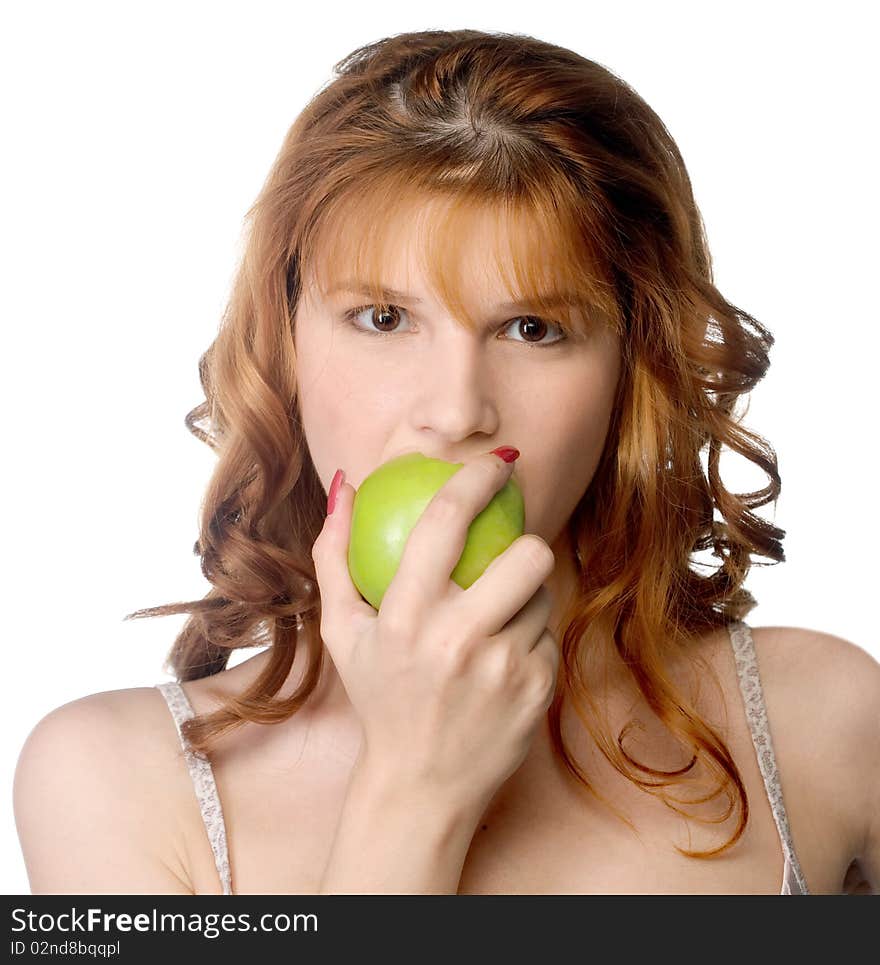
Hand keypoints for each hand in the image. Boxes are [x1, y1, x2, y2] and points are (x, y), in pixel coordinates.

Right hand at [311, 449, 559, 817]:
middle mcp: (456, 641)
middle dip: (526, 543)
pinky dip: (531, 639)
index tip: (496, 462)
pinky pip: (549, 637)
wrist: (421, 785)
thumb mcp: (343, 632)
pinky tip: (503, 664)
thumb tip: (343, 484)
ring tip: (497, 619)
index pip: (445, 523)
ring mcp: (503, 669)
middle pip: (526, 555)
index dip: (476, 479)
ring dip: (525, 596)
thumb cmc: (379, 696)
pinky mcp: (538, 692)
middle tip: (509, 553)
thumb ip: (335, 555)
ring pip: (543, 594)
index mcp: (405, 618)